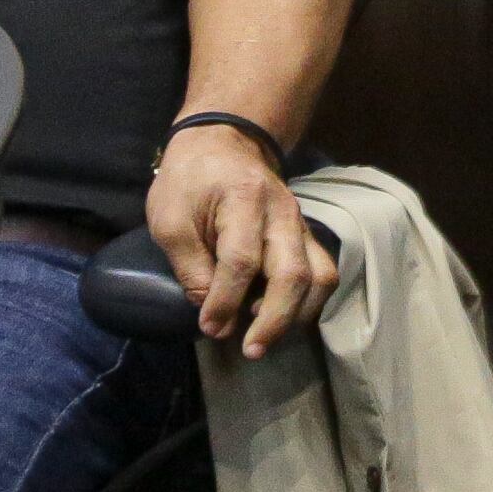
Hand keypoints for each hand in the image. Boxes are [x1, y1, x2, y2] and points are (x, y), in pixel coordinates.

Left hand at [148, 122, 336, 358]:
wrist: (223, 141)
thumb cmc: (189, 181)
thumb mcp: (170, 220)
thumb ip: (190, 267)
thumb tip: (210, 314)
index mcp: (244, 201)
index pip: (241, 262)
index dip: (225, 301)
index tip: (208, 327)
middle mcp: (282, 214)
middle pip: (292, 274)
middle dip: (274, 320)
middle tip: (251, 350)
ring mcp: (299, 224)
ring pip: (320, 276)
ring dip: (297, 314)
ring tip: (267, 336)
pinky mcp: (305, 235)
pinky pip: (322, 272)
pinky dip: (307, 302)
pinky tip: (281, 317)